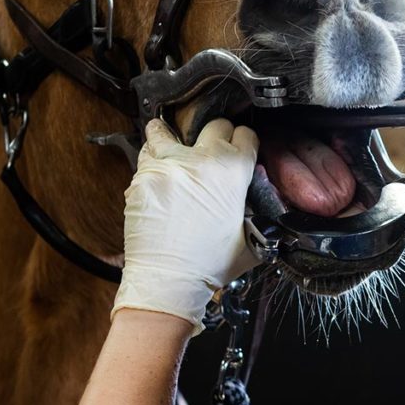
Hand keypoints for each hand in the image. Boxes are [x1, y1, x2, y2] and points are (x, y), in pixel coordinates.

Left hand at [112, 118, 259, 333]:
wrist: (168, 279)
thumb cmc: (208, 264)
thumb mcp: (251, 236)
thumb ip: (259, 209)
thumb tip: (260, 194)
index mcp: (233, 171)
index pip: (246, 135)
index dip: (246, 142)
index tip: (241, 147)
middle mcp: (201, 160)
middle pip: (214, 125)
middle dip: (218, 135)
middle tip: (213, 148)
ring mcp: (168, 165)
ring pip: (168, 131)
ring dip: (172, 136)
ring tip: (174, 143)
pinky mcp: (143, 176)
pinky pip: (147, 155)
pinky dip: (153, 158)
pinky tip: (159, 168)